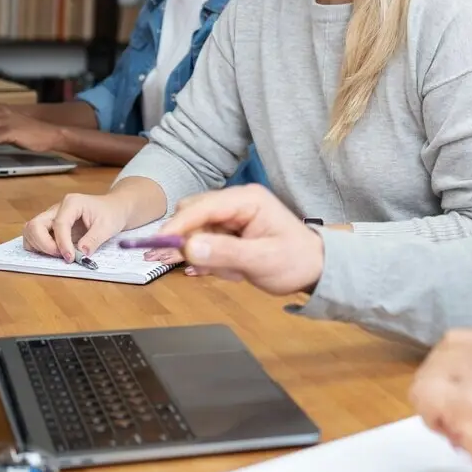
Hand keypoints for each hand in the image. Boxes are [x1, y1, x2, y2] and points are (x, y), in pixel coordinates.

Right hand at [23, 192, 130, 261]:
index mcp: (72, 203)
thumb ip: (93, 240)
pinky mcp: (50, 226)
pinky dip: (39, 247)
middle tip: (61, 256)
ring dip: (39, 246)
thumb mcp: (108, 226)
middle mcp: (57, 208)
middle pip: (35, 225)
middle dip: (44, 244)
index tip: (70, 258)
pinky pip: (34, 237)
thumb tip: (80, 254)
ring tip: (58, 254)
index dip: (62, 243)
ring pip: (30, 231)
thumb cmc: (111, 214)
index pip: (59, 223)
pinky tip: (55, 253)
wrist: (113, 209)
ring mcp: (51, 217)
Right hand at [152, 184, 323, 293]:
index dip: (177, 226)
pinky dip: (210, 259)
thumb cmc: (295, 261)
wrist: (315, 269)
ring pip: (195, 232)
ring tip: (232, 271)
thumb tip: (188, 247)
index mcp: (246, 200)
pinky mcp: (228, 231)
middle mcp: (236, 202)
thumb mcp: (261, 261)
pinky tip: (230, 270)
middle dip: (187, 242)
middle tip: (195, 266)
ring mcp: (231, 216)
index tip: (157, 245)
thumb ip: (224, 253)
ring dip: (204, 255)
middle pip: (192, 215)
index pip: (201, 207)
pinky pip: (204, 243)